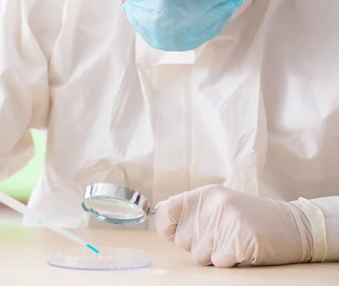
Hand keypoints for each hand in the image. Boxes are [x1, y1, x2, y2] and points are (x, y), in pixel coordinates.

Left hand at [154, 185, 313, 266]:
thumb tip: (163, 225)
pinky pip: (219, 263)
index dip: (165, 227)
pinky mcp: (241, 239)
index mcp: (205, 194)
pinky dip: (230, 262)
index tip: (172, 234)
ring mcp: (228, 221)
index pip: (166, 210)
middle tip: (222, 238)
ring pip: (199, 256)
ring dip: (215, 256)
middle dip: (199, 247)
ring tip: (234, 243)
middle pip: (183, 241)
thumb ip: (193, 213)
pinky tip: (243, 250)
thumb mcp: (220, 206)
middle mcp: (214, 204)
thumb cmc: (252, 219)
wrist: (295, 226)